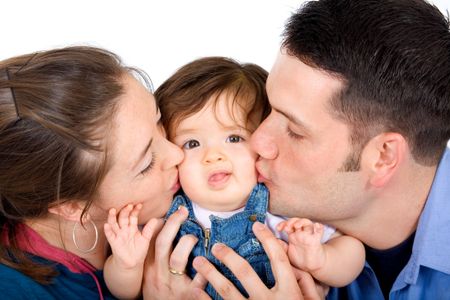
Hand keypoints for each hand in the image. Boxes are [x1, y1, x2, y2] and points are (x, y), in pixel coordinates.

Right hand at [104, 203, 152, 268]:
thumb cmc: (139, 251)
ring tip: (113, 210)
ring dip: (112, 217)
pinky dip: (108, 230)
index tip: (139, 205)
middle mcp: (124, 230)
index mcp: (132, 228)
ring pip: (114, 224)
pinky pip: (110, 235)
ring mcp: (118, 235)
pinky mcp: (114, 243)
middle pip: (123, 218)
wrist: (133, 264)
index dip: (135, 211)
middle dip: (125, 211)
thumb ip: (149, 229)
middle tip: (129, 205)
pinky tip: (107, 225)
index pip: (133, 216)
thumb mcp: (146, 239)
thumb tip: (155, 219)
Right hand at [142, 206, 207, 298]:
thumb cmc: (158, 291)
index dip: (159, 223)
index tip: (172, 211)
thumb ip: (155, 253)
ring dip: (187, 242)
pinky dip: (206, 268)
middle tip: (183, 211)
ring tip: (195, 238)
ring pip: (177, 259)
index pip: (150, 240)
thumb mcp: (151, 273)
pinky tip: (213, 260)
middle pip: (162, 243)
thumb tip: (162, 223)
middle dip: (173, 224)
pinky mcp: (188, 295)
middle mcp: (158, 273)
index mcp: (149, 266)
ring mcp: (173, 284)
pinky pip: (198, 279)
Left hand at [191, 222, 322, 299]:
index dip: (267, 240)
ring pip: (228, 291)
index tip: (257, 226)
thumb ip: (306, 284)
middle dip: (229, 256)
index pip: (278, 259)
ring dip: (211, 274)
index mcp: (290, 293)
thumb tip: (293, 264)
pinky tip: (195, 291)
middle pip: (246, 272)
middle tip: (216, 246)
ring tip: (198, 262)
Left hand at [277, 218, 325, 272]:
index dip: (282, 224)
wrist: (311, 268)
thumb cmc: (299, 258)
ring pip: (307, 224)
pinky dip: (319, 228)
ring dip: (302, 222)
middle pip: (297, 221)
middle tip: (286, 228)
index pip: (287, 225)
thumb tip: (270, 241)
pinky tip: (317, 226)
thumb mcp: (286, 253)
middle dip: (291, 222)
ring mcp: (308, 236)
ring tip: (297, 226)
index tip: (278, 228)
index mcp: (293, 235)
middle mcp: (300, 234)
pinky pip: (319, 232)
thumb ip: (280, 247)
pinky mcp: (316, 242)